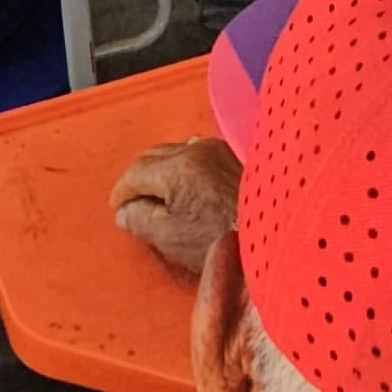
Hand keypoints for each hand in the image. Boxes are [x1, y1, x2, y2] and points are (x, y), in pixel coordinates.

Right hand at [111, 138, 240, 277]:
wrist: (273, 235)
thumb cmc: (222, 240)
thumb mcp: (169, 238)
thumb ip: (140, 220)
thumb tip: (125, 211)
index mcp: (177, 168)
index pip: (135, 173)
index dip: (122, 192)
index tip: (118, 207)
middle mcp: (197, 151)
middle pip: (153, 157)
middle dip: (138, 178)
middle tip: (132, 201)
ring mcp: (219, 151)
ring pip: (176, 152)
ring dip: (161, 170)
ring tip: (157, 194)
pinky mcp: (234, 159)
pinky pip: (198, 155)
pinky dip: (184, 167)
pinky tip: (187, 184)